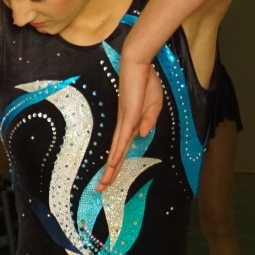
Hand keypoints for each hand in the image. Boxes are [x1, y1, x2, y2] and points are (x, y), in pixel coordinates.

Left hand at [99, 56, 164, 189]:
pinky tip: (114, 163)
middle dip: (109, 172)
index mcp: (129, 123)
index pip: (121, 148)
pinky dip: (118, 152)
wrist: (140, 64)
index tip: (108, 177)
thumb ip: (149, 120)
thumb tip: (142, 136)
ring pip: (116, 151)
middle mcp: (123, 125)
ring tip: (103, 184)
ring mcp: (125, 121)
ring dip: (110, 168)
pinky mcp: (128, 116)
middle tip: (99, 190)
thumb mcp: (154, 104)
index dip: (116, 163)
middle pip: (115, 154)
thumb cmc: (146, 81)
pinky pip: (123, 138)